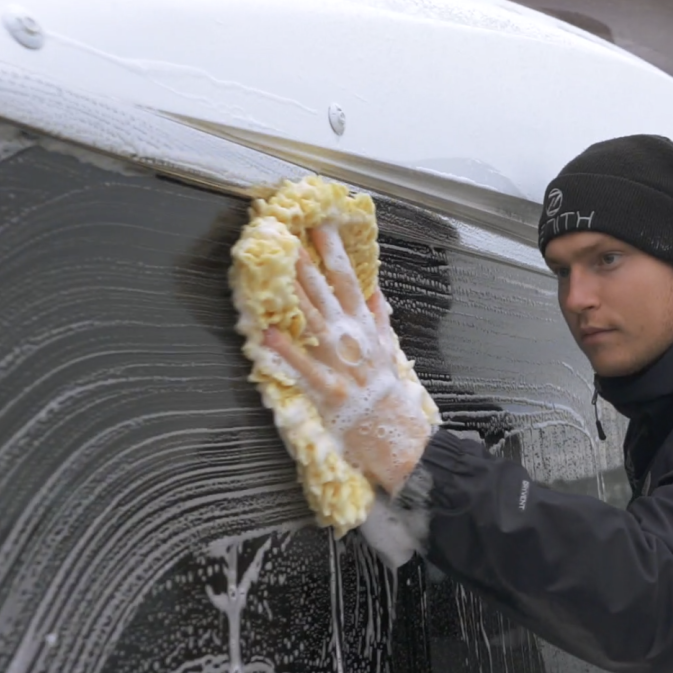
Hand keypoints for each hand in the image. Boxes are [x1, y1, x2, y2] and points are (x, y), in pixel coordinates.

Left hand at [262, 225, 435, 490]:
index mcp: (368, 332)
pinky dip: (287, 351)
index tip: (322, 227)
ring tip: (280, 270)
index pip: (351, 284)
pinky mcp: (332, 392)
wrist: (405, 445)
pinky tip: (267, 334)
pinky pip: (305, 368)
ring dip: (298, 294)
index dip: (336, 255)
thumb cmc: (393, 403)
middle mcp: (356, 343)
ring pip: (317, 322)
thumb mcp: (392, 355)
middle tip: (294, 232)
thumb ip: (381, 323)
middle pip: (331, 295)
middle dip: (312, 263)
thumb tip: (375, 292)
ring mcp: (344, 365)